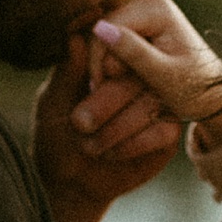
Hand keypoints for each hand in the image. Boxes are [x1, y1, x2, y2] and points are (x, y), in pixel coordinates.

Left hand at [33, 30, 179, 215]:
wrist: (70, 184)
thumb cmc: (56, 137)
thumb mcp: (54, 102)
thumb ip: (67, 72)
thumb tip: (76, 37)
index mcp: (111, 59)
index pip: (121, 42)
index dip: (104, 61)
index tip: (86, 84)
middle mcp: (139, 75)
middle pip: (140, 71)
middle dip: (107, 99)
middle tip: (79, 122)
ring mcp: (157, 103)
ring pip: (153, 101)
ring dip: (117, 126)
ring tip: (88, 145)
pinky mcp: (167, 132)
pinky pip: (163, 130)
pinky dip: (134, 143)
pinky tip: (110, 153)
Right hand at [77, 0, 221, 153]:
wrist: (211, 89)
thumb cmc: (193, 87)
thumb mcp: (163, 76)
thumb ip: (134, 54)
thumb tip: (99, 29)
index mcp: (156, 6)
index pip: (108, 27)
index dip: (98, 60)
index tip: (99, 90)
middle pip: (103, 26)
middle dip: (100, 60)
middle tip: (101, 92)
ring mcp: (142, 4)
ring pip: (103, 33)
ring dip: (103, 61)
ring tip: (110, 88)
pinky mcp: (137, 16)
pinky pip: (110, 36)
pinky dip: (110, 58)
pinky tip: (117, 78)